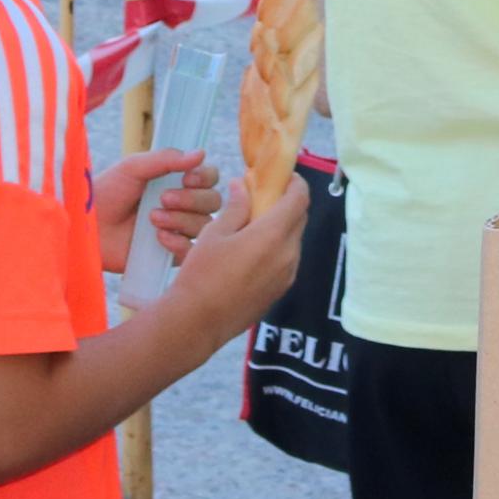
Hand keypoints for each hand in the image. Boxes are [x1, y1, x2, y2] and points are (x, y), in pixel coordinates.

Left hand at [90, 146, 216, 274]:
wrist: (87, 225)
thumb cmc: (107, 192)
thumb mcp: (133, 168)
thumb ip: (166, 159)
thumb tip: (201, 153)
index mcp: (176, 181)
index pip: (210, 177)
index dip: (205, 177)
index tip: (187, 178)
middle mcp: (182, 205)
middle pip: (213, 201)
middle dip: (191, 199)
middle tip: (163, 199)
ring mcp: (178, 230)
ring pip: (204, 225)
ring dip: (181, 220)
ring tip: (152, 218)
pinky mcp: (170, 254)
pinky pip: (191, 250)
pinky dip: (178, 243)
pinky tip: (158, 238)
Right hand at [165, 169, 309, 323]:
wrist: (198, 322)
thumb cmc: (202, 275)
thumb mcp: (214, 233)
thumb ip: (235, 207)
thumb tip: (243, 187)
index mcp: (272, 235)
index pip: (300, 198)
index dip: (295, 182)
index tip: (281, 176)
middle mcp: (288, 255)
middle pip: (299, 218)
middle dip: (287, 203)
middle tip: (264, 196)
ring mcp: (287, 275)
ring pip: (294, 240)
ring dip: (282, 227)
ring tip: (255, 224)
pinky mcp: (280, 291)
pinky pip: (287, 260)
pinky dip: (277, 247)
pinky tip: (252, 249)